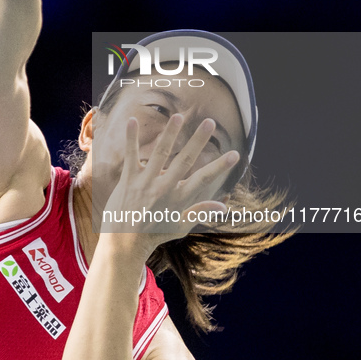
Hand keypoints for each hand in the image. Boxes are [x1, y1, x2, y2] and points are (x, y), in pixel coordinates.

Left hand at [100, 114, 238, 256]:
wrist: (125, 243)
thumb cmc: (155, 233)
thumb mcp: (181, 225)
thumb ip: (201, 211)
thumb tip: (224, 206)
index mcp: (180, 199)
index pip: (204, 178)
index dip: (221, 166)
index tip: (235, 153)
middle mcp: (164, 188)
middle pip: (185, 160)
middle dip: (198, 140)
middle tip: (209, 122)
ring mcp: (146, 182)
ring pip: (160, 153)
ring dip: (170, 133)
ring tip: (179, 116)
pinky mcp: (129, 179)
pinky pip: (131, 155)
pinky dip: (132, 138)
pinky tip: (132, 121)